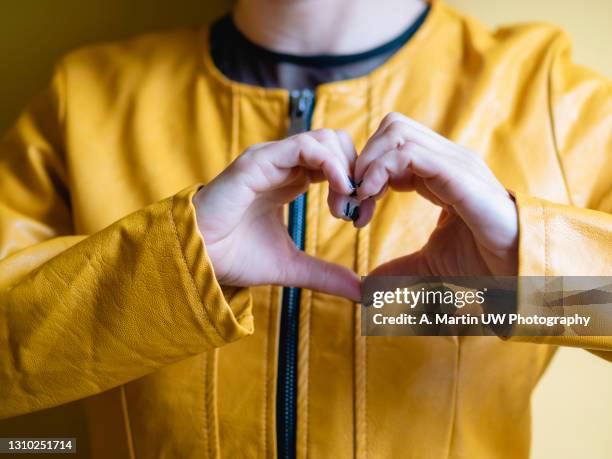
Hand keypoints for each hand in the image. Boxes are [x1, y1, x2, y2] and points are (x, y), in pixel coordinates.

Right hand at [193, 129, 361, 299]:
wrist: (199, 259)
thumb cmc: (236, 257)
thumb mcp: (292, 266)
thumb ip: (326, 275)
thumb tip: (361, 292)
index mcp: (291, 180)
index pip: (336, 163)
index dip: (356, 183)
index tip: (361, 215)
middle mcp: (284, 165)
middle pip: (337, 144)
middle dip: (357, 172)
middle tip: (357, 208)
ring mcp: (272, 159)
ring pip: (326, 139)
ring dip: (346, 168)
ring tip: (345, 204)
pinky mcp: (260, 160)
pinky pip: (306, 146)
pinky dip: (331, 163)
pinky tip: (339, 189)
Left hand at [354, 113, 517, 276]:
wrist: (519, 270)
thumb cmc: (483, 262)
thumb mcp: (429, 264)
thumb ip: (399, 269)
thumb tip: (369, 286)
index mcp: (439, 172)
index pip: (393, 144)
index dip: (367, 169)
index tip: (354, 205)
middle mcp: (446, 159)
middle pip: (391, 128)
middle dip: (363, 159)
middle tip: (353, 199)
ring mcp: (454, 162)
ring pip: (396, 132)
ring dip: (368, 163)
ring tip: (361, 198)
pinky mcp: (457, 173)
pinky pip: (407, 153)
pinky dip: (379, 169)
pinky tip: (370, 196)